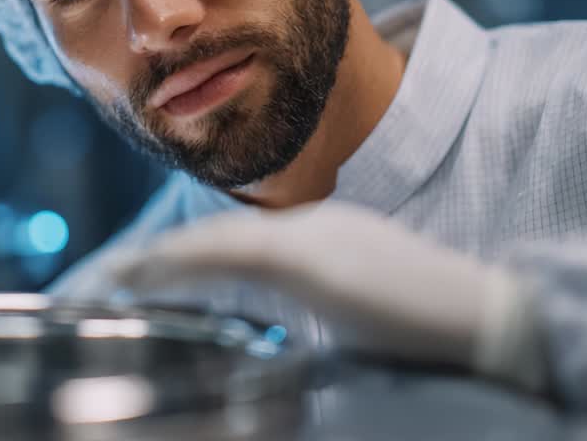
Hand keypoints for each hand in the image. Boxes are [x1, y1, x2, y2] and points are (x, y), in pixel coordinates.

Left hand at [108, 202, 545, 389]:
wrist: (488, 321)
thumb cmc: (430, 330)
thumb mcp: (359, 320)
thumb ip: (316, 317)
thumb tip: (271, 358)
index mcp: (322, 242)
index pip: (231, 249)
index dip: (177, 265)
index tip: (131, 283)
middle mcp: (311, 228)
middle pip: (212, 240)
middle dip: (153, 263)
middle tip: (98, 283)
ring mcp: (315, 237)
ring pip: (212, 242)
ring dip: (152, 264)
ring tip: (101, 283)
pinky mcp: (315, 258)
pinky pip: (230, 253)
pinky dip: (179, 263)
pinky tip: (138, 277)